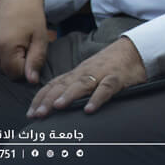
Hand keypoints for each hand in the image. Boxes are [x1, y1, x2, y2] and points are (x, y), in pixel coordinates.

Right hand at [0, 0, 48, 83]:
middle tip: (26, 44)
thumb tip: (32, 81)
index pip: (15, 74)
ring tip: (18, 41)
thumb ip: (36, 61)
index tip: (32, 52)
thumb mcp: (40, 38)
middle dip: (18, 63)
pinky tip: (8, 40)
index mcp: (5, 47)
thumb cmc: (32, 17)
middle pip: (6, 71)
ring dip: (9, 59)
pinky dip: (1, 54)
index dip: (27, 67)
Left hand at [27, 37, 146, 117]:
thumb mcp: (88, 74)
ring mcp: (101, 74)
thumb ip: (73, 86)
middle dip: (48, 100)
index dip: (41, 99)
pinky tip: (89, 109)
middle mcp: (85, 73)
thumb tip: (53, 105)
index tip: (30, 114)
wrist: (133, 49)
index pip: (54, 85)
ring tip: (57, 107)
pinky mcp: (118, 78)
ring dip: (68, 95)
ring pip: (82, 84)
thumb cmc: (109, 65)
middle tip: (37, 115)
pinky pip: (106, 88)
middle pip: (63, 85)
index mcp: (76, 74)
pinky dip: (97, 98)